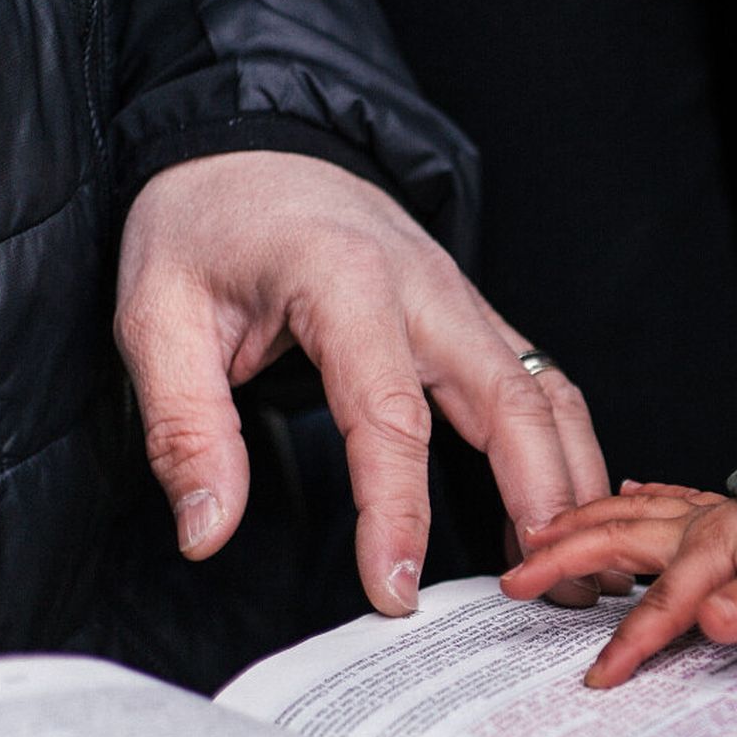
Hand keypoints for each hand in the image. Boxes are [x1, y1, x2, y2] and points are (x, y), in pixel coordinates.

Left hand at [116, 150, 616, 615]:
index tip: (394, 593)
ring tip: (581, 570)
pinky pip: (542, 388)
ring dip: (574, 482)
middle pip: (514, 404)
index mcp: (346, 282)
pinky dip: (567, 453)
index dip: (397, 513)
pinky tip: (563, 514)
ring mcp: (464, 301)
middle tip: (551, 594)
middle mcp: (428, 290)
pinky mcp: (476, 318)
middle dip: (541, 503)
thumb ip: (186, 428)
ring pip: (549, 396)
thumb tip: (207, 532)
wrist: (254, 142)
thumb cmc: (205, 224)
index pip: (390, 416)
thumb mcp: (155, 316)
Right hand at [503, 482, 736, 687]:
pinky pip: (667, 495)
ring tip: (540, 532)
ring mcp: (710, 511)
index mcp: (716, 548)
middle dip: (563, 561)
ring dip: (582, 522)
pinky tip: (625, 492)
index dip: (628, 644)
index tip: (598, 679)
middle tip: (516, 579)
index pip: (661, 606)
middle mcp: (703, 524)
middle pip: (618, 541)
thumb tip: (714, 622)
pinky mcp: (724, 506)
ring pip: (630, 510)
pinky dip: (637, 496)